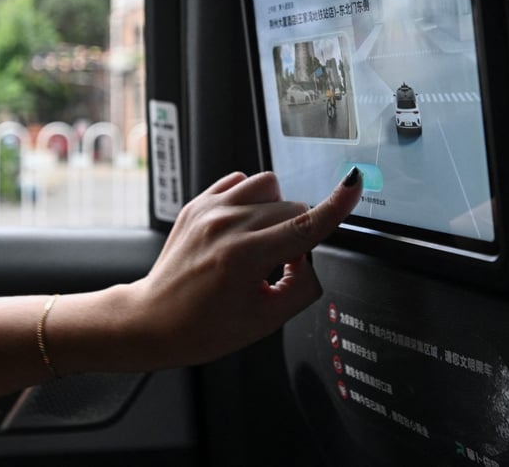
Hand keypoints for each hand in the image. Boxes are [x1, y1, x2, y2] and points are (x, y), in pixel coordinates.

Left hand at [120, 167, 361, 367]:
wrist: (153, 320)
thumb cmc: (204, 327)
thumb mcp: (266, 320)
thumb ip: (303, 286)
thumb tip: (312, 257)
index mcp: (245, 258)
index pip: (305, 225)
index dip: (337, 205)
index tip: (355, 183)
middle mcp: (226, 226)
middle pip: (293, 208)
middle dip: (297, 233)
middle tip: (276, 265)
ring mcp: (209, 210)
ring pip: (269, 186)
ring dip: (275, 210)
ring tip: (259, 240)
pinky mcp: (198, 203)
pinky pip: (241, 181)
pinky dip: (250, 200)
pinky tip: (241, 227)